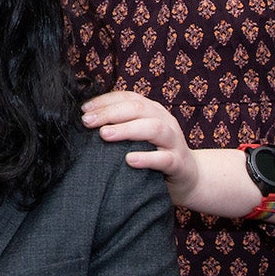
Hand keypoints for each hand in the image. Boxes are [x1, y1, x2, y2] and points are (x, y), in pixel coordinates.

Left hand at [81, 90, 195, 204]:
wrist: (190, 178)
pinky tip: (130, 160)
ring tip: (104, 134)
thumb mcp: (139, 137)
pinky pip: (164, 159)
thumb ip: (121, 127)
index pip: (128, 98)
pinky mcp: (179, 163)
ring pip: (154, 128)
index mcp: (153, 111)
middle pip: (138, 109)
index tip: (84, 110)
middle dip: (110, 113)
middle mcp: (164, 121)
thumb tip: (86, 122)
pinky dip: (147, 158)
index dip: (105, 101)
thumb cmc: (155, 155)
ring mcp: (174, 141)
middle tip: (88, 122)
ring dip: (127, 130)